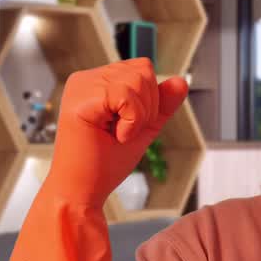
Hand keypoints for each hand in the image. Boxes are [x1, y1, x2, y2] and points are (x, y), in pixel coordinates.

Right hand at [0, 58, 187, 260]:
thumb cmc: (106, 164)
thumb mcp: (143, 128)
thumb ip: (162, 104)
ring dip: (139, 116)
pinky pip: (127, 95)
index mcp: (96, 81)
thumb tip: (181, 80)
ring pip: (138, 81)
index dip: (149, 99)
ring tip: (118, 135)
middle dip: (147, 107)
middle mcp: (85, 78)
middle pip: (143, 70)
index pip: (142, 68)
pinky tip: (116, 136)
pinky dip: (132, 120)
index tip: (127, 126)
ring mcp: (79, 86)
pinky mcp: (79, 100)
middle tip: (123, 132)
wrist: (83, 192)